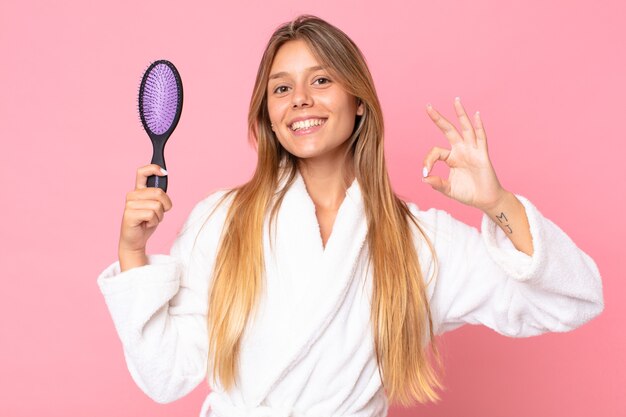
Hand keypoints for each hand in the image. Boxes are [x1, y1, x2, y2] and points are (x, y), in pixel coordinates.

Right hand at [118, 164, 172, 255]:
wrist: (135, 241)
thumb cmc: (146, 223)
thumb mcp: (156, 206)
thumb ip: (159, 195)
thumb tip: (164, 177)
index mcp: (138, 190)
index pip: (142, 172)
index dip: (153, 168)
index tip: (164, 172)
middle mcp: (132, 195)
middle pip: (158, 192)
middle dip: (166, 205)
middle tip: (159, 213)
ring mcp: (129, 204)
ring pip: (157, 205)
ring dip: (160, 216)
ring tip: (151, 220)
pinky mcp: (129, 214)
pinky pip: (151, 214)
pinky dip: (154, 221)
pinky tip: (146, 224)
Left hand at [422, 97, 506, 211]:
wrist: (485, 200)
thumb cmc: (467, 193)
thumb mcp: (448, 189)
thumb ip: (437, 183)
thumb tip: (423, 178)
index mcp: (451, 158)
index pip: (436, 152)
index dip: (427, 161)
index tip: (425, 173)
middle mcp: (461, 150)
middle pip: (448, 130)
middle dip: (438, 119)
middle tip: (428, 106)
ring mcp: (472, 151)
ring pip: (465, 129)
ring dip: (460, 115)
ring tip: (456, 100)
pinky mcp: (482, 155)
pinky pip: (481, 138)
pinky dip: (479, 126)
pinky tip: (476, 115)